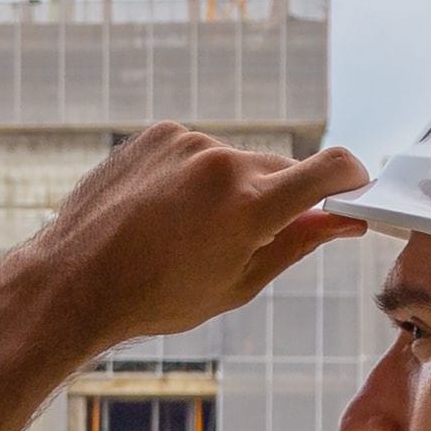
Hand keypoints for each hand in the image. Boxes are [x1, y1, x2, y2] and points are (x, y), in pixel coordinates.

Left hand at [0, 128, 369, 355]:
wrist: (76, 279)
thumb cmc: (157, 296)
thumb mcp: (239, 284)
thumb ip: (297, 244)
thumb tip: (343, 220)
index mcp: (253, 206)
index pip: (331, 168)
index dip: (352, 177)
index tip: (354, 188)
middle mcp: (224, 164)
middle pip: (281, 170)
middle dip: (278, 198)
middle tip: (243, 239)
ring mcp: (188, 143)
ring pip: (236, 162)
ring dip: (229, 189)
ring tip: (186, 230)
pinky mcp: (159, 134)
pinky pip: (197, 151)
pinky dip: (193, 176)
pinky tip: (162, 211)